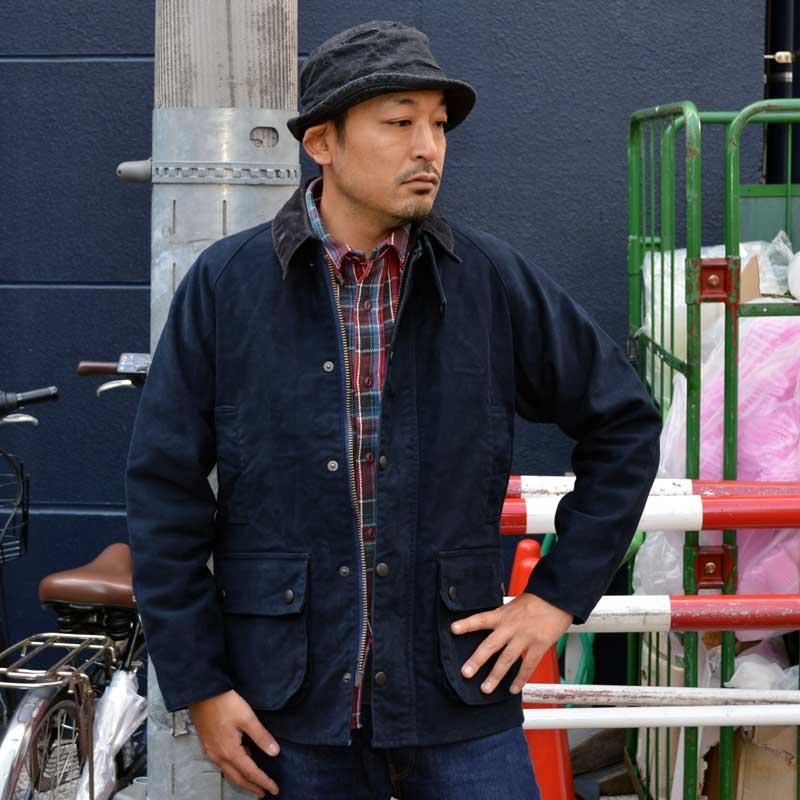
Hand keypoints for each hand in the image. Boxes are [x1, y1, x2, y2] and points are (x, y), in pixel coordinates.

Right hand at [189, 689, 280, 796]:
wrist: (203, 693)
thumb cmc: (225, 703)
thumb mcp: (247, 717)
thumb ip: (261, 736)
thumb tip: (275, 752)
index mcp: (230, 751)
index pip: (251, 772)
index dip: (264, 782)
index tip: (274, 789)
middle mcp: (218, 755)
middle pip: (237, 778)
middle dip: (251, 787)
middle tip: (263, 792)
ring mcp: (211, 751)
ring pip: (228, 771)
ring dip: (242, 778)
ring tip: (254, 780)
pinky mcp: (207, 744)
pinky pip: (222, 763)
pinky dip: (233, 767)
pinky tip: (239, 760)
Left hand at [451, 592, 572, 695]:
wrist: (557, 598)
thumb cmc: (536, 601)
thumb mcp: (513, 605)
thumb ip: (502, 618)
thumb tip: (490, 628)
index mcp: (503, 614)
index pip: (481, 618)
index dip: (467, 624)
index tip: (453, 629)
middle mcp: (511, 626)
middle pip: (491, 645)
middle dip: (477, 660)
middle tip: (466, 673)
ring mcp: (525, 637)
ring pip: (507, 659)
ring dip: (495, 675)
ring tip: (485, 688)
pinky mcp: (540, 645)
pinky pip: (528, 665)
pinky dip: (520, 679)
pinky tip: (513, 689)